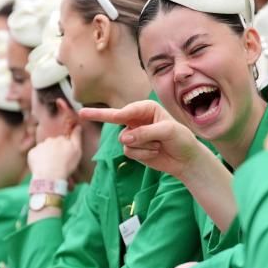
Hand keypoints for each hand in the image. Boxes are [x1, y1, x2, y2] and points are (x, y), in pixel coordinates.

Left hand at [29, 126, 82, 180]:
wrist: (50, 175)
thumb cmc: (66, 164)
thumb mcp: (77, 151)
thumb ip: (77, 137)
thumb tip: (77, 126)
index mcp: (61, 139)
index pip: (63, 140)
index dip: (64, 147)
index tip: (65, 156)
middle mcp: (49, 140)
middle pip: (52, 144)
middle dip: (54, 150)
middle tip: (57, 162)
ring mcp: (39, 146)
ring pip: (43, 149)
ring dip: (46, 154)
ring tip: (49, 166)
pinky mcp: (32, 153)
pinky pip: (35, 155)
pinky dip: (38, 159)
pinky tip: (42, 167)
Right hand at [80, 101, 208, 179]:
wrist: (186, 159)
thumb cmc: (181, 140)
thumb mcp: (168, 132)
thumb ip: (146, 133)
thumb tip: (124, 139)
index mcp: (147, 108)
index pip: (127, 110)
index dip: (114, 115)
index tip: (101, 115)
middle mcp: (137, 118)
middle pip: (114, 119)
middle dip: (99, 116)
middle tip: (81, 113)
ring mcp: (134, 133)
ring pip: (125, 140)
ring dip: (143, 146)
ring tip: (159, 146)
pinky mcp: (133, 148)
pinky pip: (129, 151)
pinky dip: (143, 154)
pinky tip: (155, 153)